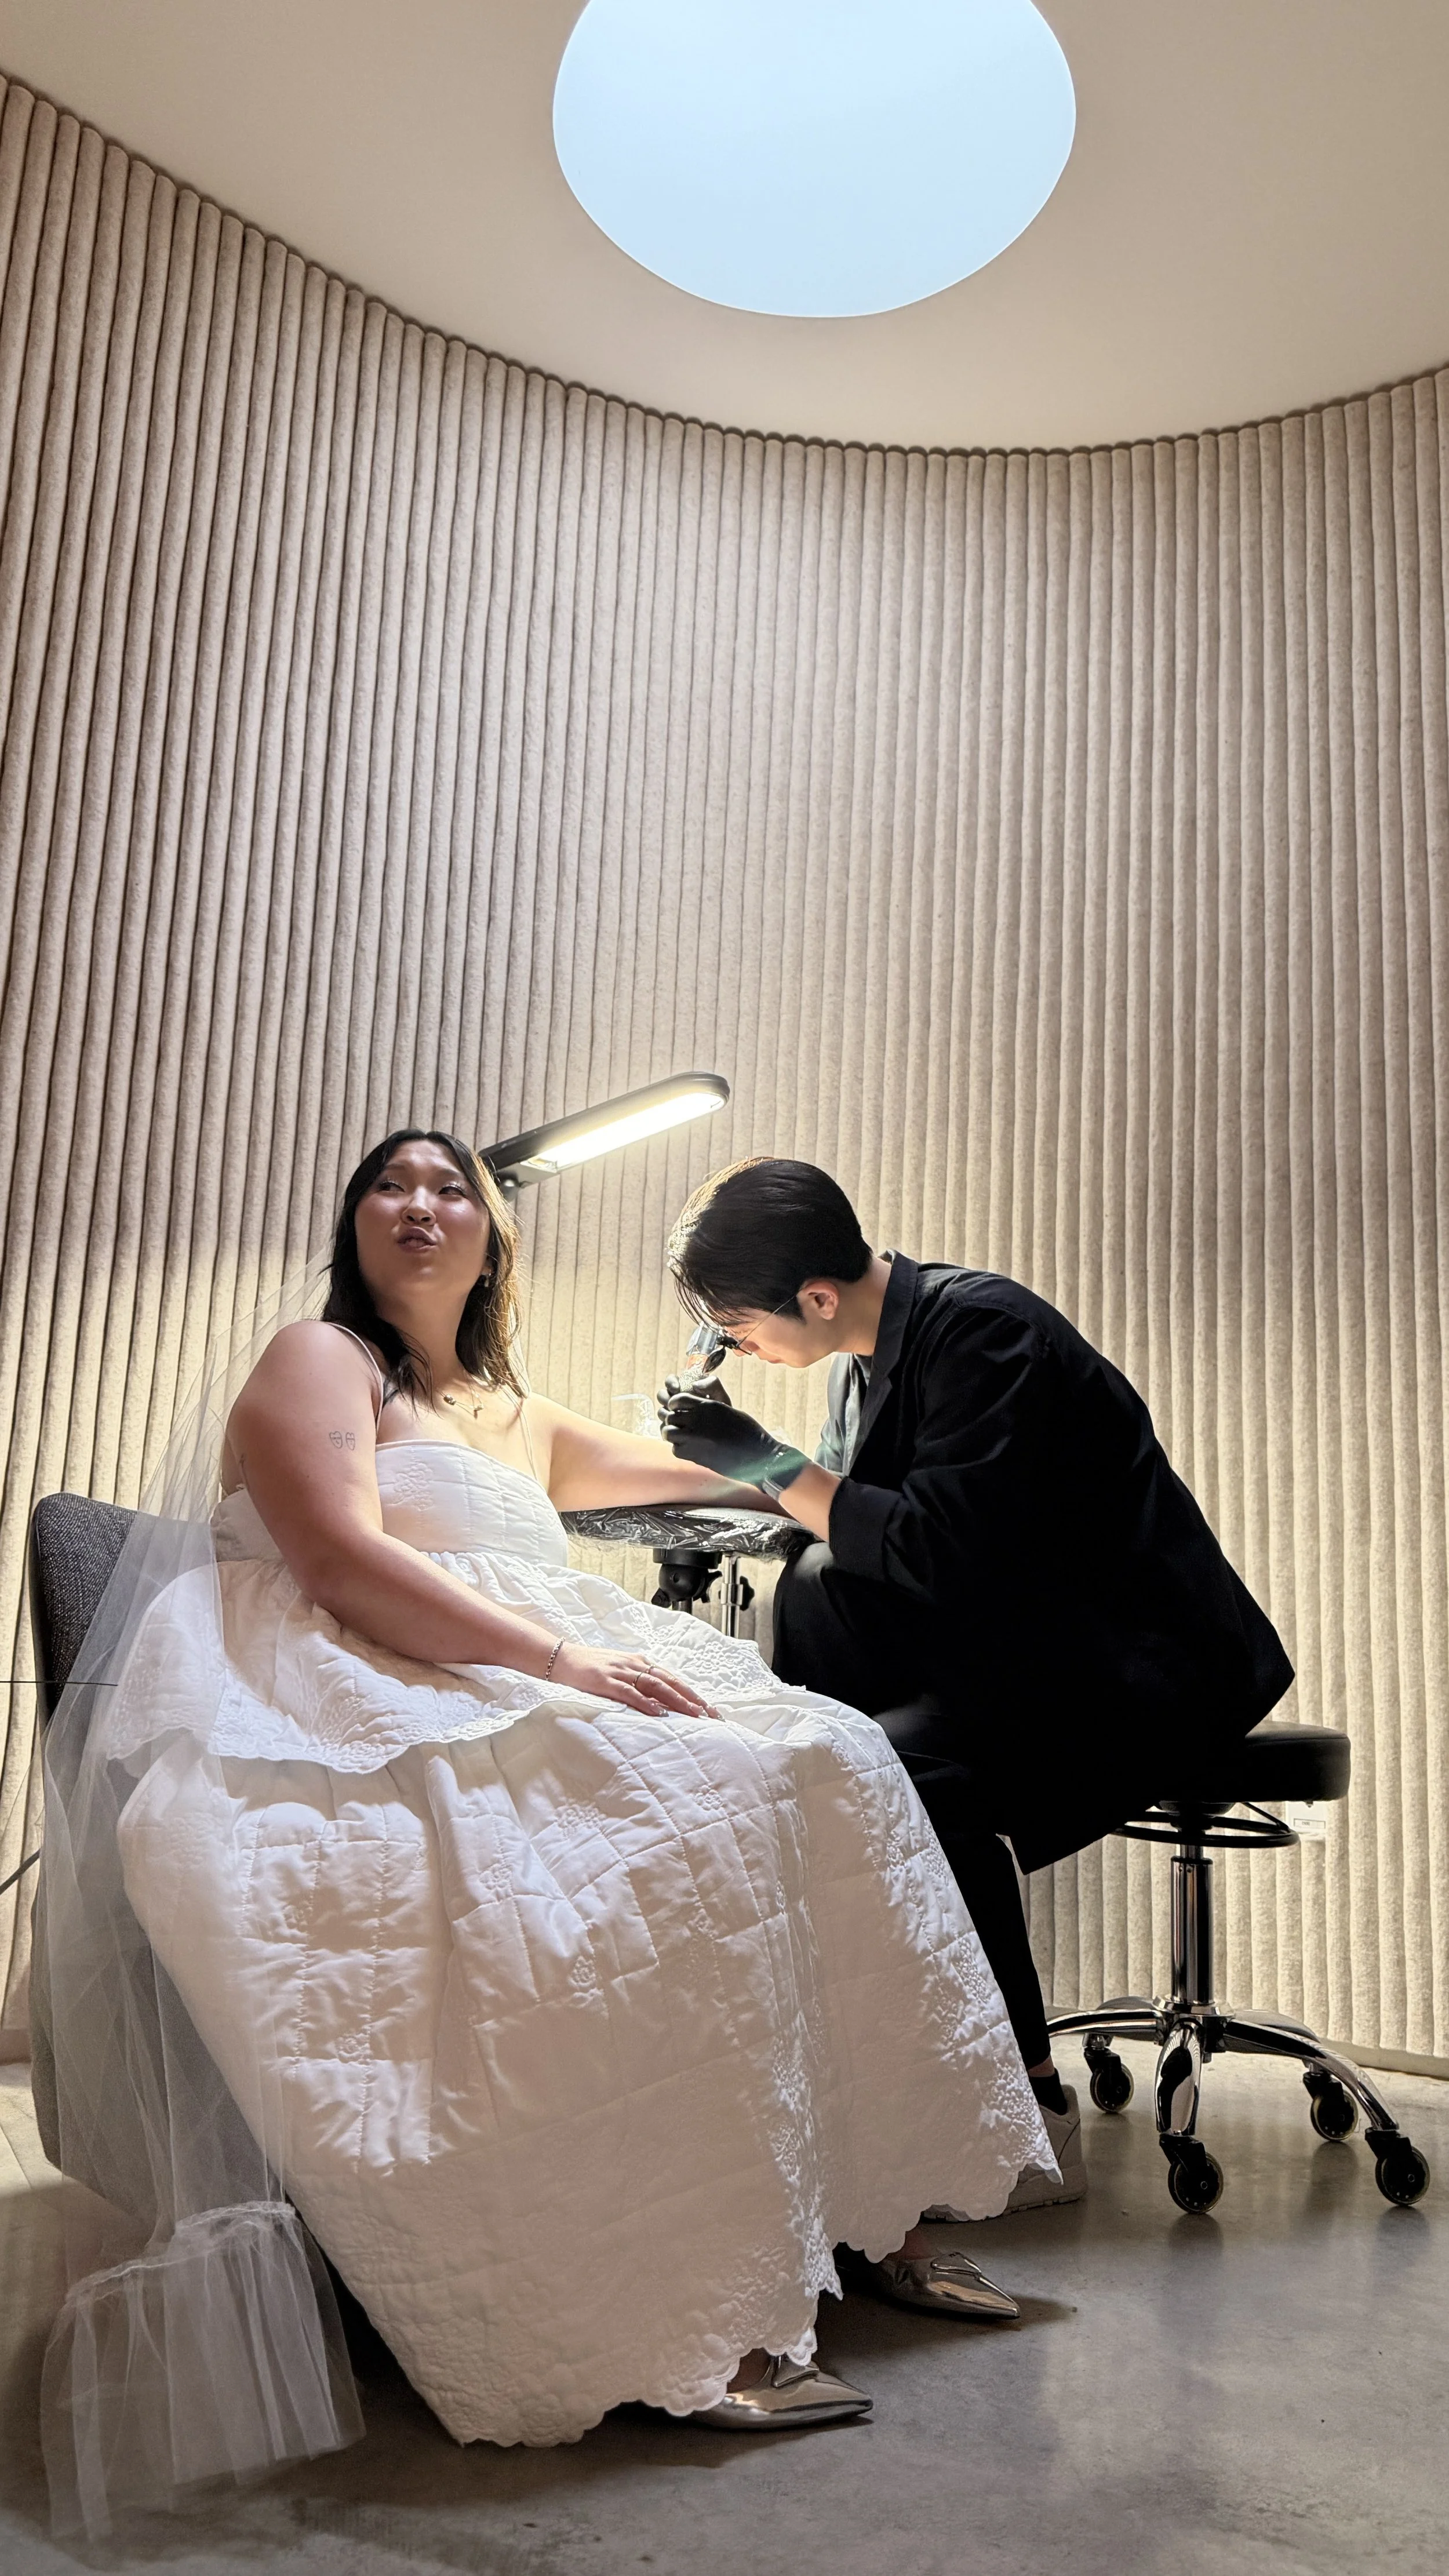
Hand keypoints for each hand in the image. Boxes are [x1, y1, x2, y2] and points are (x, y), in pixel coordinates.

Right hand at [548, 1641, 717, 1718]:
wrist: (560, 1657)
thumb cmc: (589, 1667)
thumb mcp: (618, 1671)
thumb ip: (637, 1683)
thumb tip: (657, 1702)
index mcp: (640, 1662)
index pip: (673, 1679)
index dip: (692, 1693)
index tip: (709, 1709)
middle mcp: (634, 1664)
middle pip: (670, 1682)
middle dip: (693, 1699)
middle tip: (711, 1715)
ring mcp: (620, 1671)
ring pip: (656, 1686)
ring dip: (677, 1700)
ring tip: (694, 1714)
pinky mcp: (605, 1681)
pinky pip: (629, 1692)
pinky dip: (645, 1702)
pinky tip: (659, 1712)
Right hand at [655, 1370, 732, 1429]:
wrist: (725, 1434)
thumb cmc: (721, 1412)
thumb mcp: (721, 1397)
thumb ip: (713, 1385)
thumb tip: (695, 1384)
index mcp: (685, 1389)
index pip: (671, 1381)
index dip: (670, 1383)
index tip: (677, 1389)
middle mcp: (675, 1401)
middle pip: (662, 1396)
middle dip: (666, 1399)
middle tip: (673, 1404)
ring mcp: (672, 1416)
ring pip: (661, 1412)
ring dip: (666, 1414)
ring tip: (678, 1418)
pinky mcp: (671, 1429)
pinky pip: (663, 1427)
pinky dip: (667, 1427)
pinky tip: (677, 1430)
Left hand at [660, 1392, 809, 1491]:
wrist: (758, 1456)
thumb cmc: (749, 1433)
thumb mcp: (730, 1412)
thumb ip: (711, 1409)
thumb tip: (698, 1408)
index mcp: (709, 1405)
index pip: (677, 1399)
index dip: (675, 1406)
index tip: (679, 1412)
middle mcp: (699, 1418)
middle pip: (670, 1416)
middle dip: (672, 1422)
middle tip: (680, 1429)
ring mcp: (695, 1436)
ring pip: (668, 1432)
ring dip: (673, 1436)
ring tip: (683, 1440)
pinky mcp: (695, 1454)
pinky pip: (675, 1449)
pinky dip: (679, 1450)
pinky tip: (690, 1451)